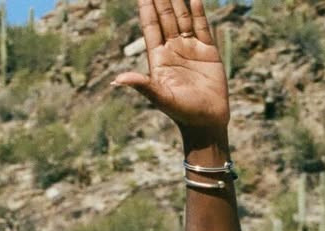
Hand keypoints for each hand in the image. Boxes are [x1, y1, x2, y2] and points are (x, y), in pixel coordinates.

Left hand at [110, 0, 229, 135]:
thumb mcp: (161, 98)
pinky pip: (202, 26)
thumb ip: (142, 85)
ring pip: (182, 17)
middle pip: (165, 16)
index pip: (150, 24)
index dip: (146, 5)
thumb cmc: (182, 114)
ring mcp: (190, 48)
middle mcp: (173, 49)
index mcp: (159, 57)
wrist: (207, 124)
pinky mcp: (207, 52)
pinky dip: (198, 10)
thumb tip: (118, 80)